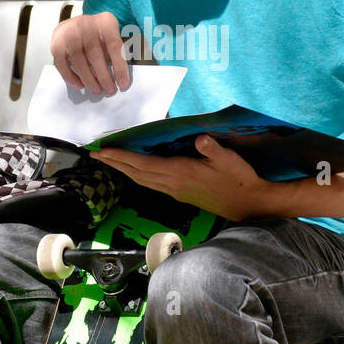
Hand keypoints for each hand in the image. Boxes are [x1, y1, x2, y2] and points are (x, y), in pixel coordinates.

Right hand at [50, 11, 129, 94]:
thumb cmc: (97, 34)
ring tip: (97, 90)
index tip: (123, 83)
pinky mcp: (56, 44)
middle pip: (95, 54)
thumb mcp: (112, 35)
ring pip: (78, 60)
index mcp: (104, 22)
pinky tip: (80, 85)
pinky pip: (62, 64)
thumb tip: (121, 77)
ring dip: (89, 79)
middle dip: (104, 76)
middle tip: (110, 90)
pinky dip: (71, 77)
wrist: (73, 24)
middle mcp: (85, 25)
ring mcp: (68, 34)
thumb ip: (118, 51)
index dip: (119, 66)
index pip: (114, 46)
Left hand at [90, 135, 270, 219]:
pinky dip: (138, 174)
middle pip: (136, 173)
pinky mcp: (180, 194)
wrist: (248, 204)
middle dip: (115, 163)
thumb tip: (199, 138)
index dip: (121, 157)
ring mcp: (175, 191)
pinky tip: (136, 170)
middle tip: (95, 154)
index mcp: (180, 172)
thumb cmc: (238, 179)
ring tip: (110, 160)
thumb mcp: (228, 159)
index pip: (142, 164)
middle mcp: (172, 184)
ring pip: (142, 180)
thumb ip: (212, 148)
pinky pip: (152, 183)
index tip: (103, 151)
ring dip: (124, 170)